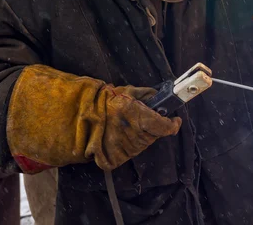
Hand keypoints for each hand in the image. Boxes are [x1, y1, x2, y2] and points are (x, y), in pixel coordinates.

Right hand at [7, 65, 181, 172]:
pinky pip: (128, 152)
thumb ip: (145, 94)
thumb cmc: (103, 101)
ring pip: (142, 144)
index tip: (175, 119)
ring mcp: (126, 150)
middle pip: (154, 135)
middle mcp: (136, 136)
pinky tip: (119, 135)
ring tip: (126, 125)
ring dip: (140, 135)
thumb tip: (158, 96)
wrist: (77, 118)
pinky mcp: (116, 159)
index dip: (173, 123)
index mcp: (141, 119)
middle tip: (143, 117)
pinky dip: (127, 145)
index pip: (166, 127)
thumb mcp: (127, 92)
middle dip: (153, 127)